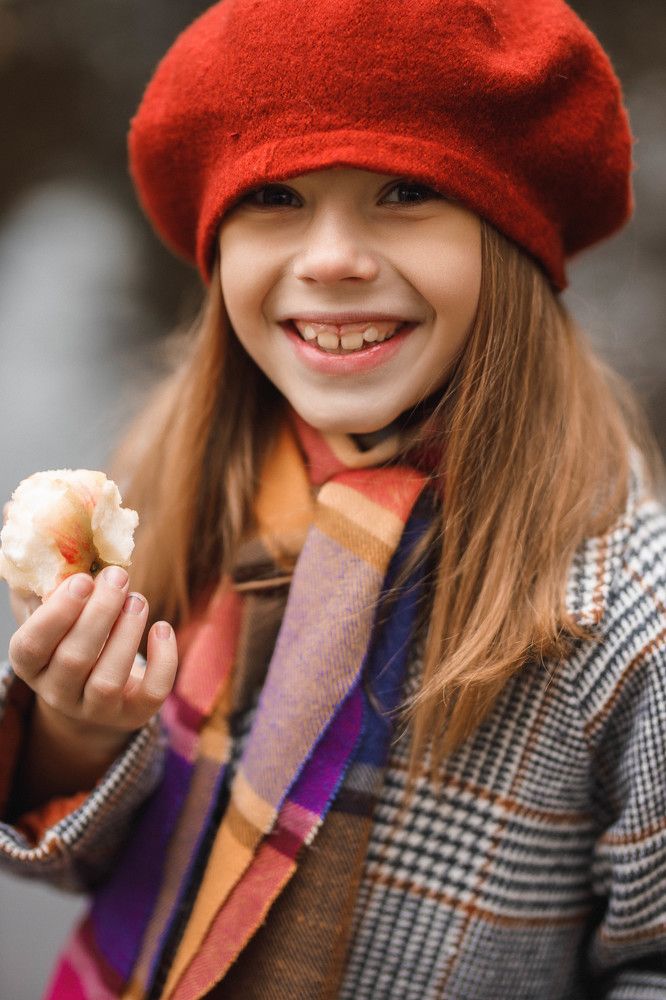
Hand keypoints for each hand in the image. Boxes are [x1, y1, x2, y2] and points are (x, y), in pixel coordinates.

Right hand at [8, 568, 177, 742]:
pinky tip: (162, 628)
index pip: (30, 646)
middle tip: (119, 576)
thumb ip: (44, 580)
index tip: (83, 579)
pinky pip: (151, 694)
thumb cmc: (71, 636)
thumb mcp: (52, 612)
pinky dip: (163, 660)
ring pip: (109, 679)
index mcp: (30, 664)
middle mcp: (57, 692)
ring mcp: (95, 709)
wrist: (94, 691)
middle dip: (101, 612)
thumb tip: (34, 528)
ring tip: (138, 599)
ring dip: (127, 632)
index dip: (57, 613)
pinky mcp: (132, 714)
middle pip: (74, 659)